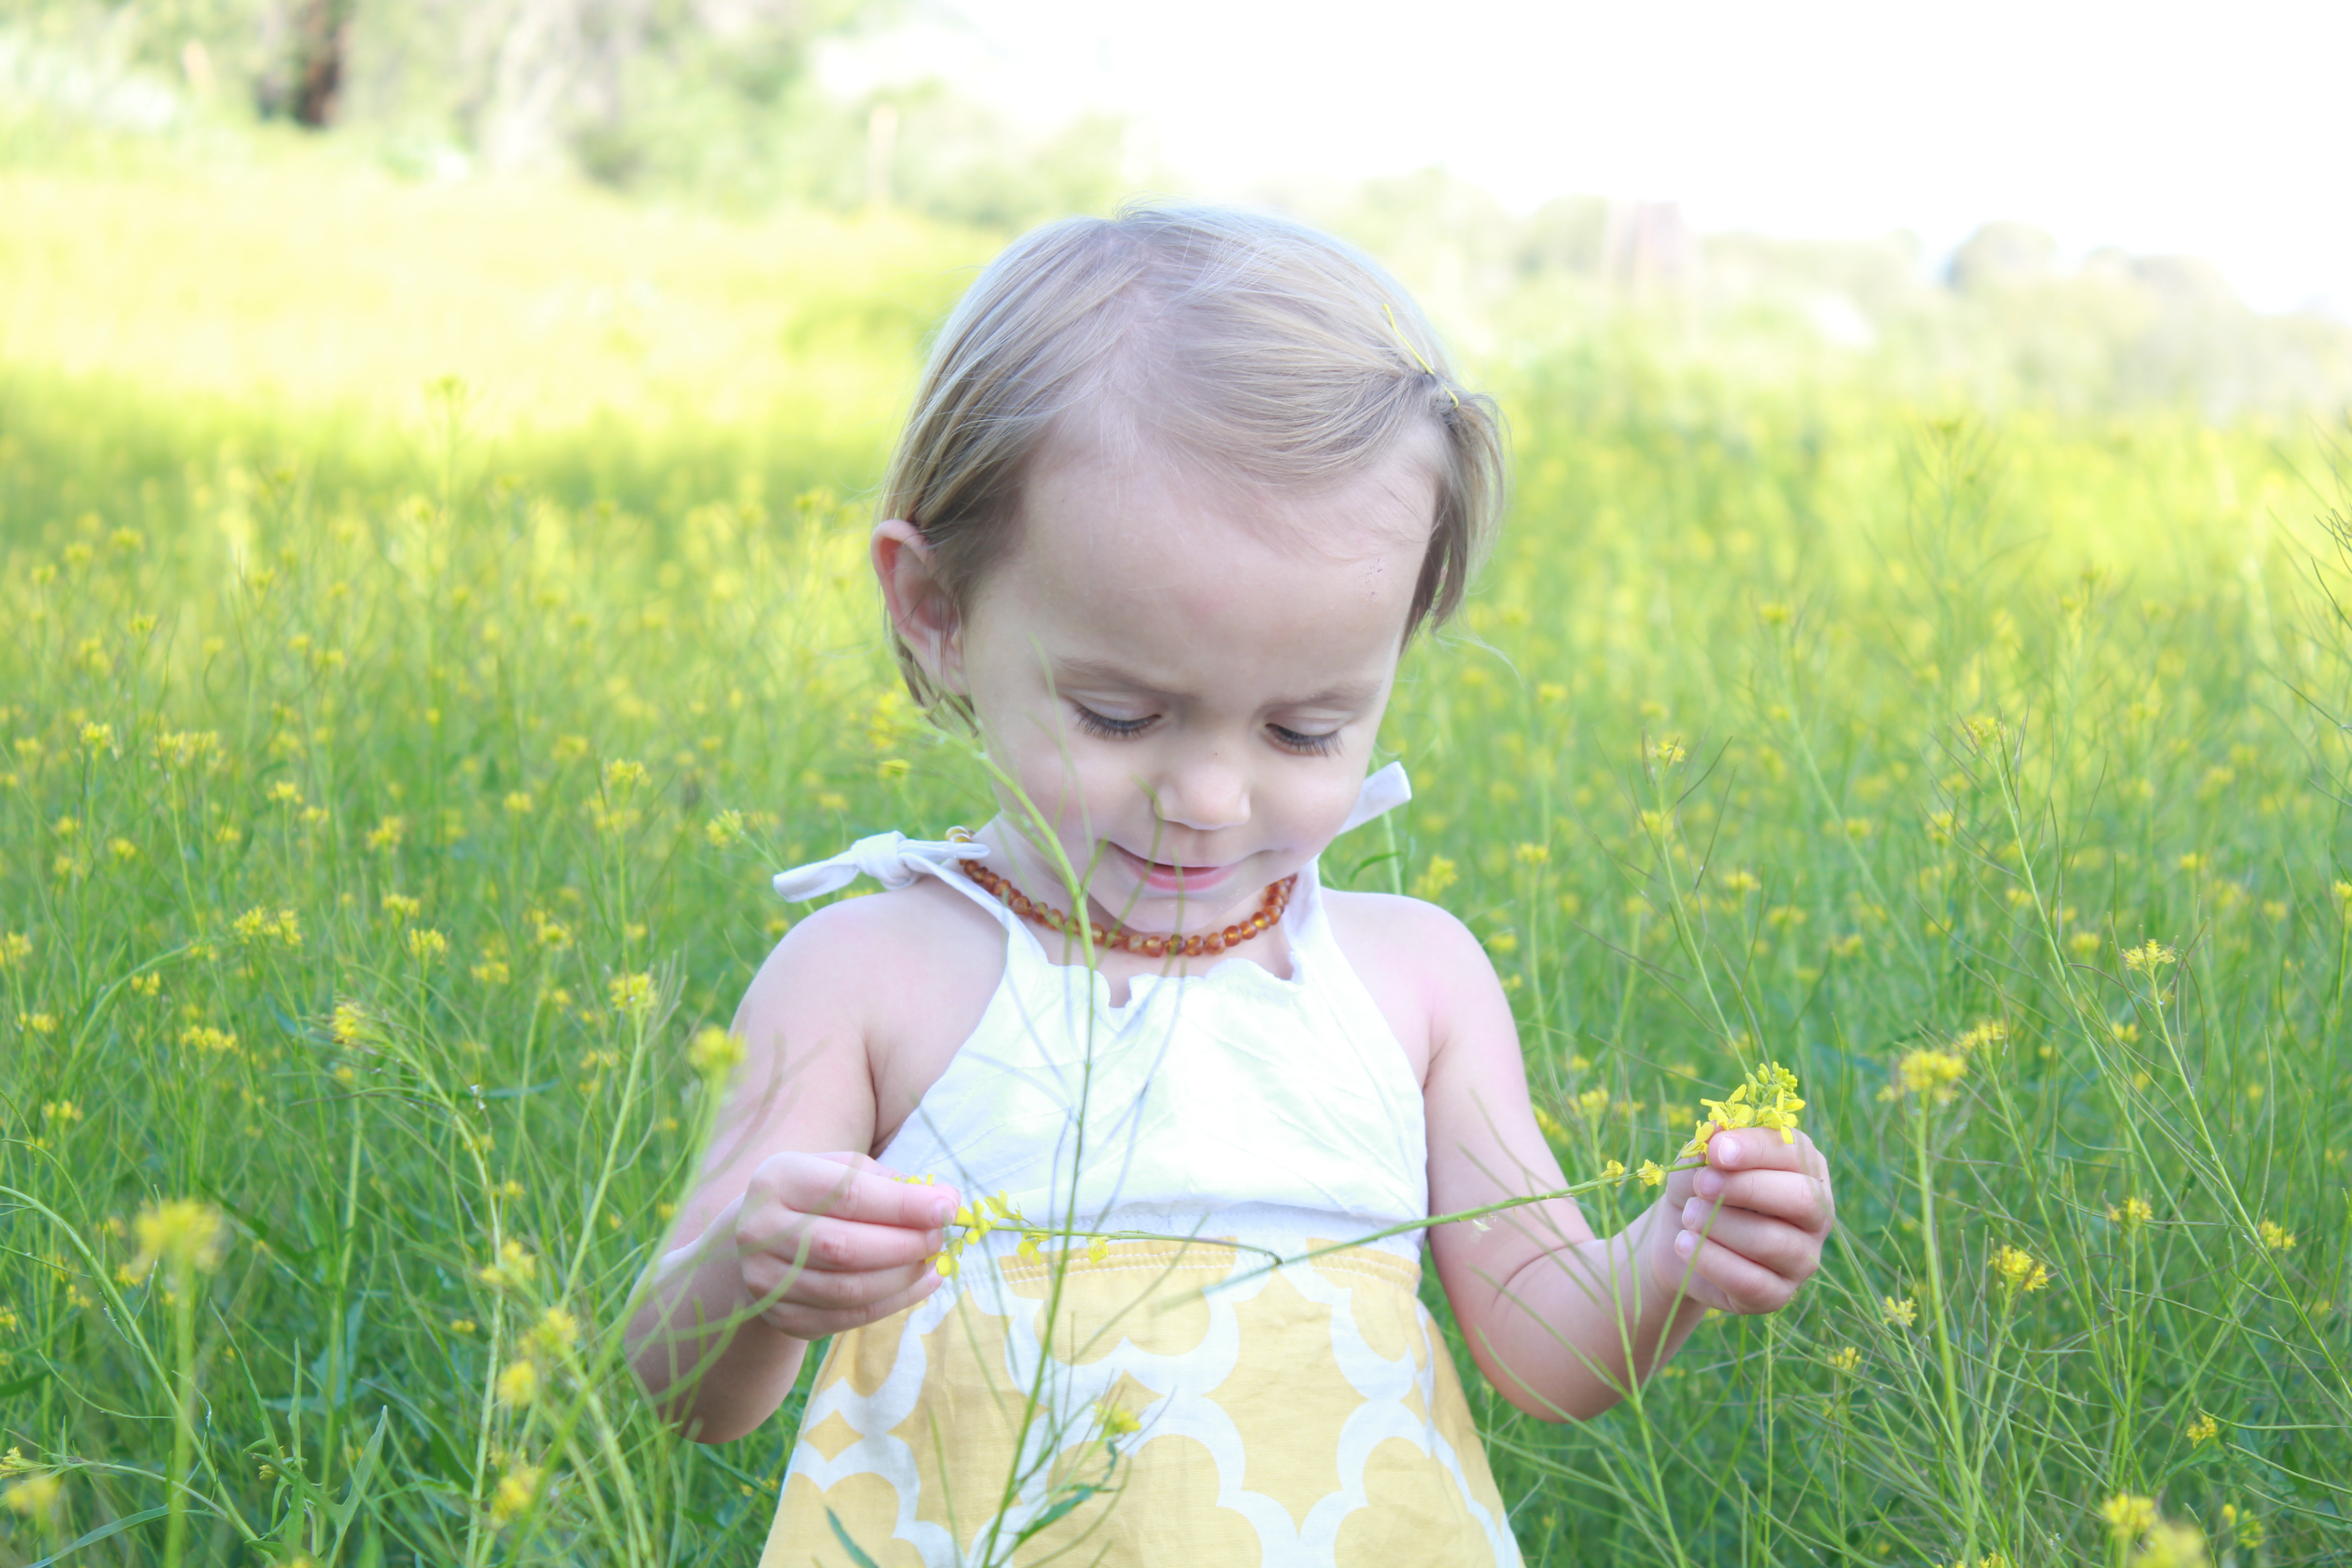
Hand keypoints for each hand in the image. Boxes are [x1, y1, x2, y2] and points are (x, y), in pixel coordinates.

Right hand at [731, 1151, 957, 1337]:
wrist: (762, 1241)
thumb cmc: (816, 1198)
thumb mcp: (842, 1171)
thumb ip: (891, 1183)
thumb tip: (947, 1200)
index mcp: (778, 1181)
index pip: (846, 1193)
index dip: (902, 1204)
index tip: (947, 1208)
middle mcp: (761, 1231)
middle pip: (844, 1247)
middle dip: (905, 1245)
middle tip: (941, 1238)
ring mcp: (767, 1281)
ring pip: (848, 1289)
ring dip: (903, 1278)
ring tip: (935, 1263)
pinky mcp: (783, 1318)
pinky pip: (847, 1318)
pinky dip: (893, 1303)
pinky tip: (920, 1285)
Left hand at [1646, 1129, 1833, 1313]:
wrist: (1679, 1238)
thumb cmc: (1699, 1188)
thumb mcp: (1700, 1160)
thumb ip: (1710, 1146)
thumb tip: (1717, 1131)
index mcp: (1804, 1168)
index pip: (1796, 1152)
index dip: (1756, 1149)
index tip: (1716, 1150)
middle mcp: (1815, 1215)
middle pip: (1802, 1199)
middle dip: (1746, 1188)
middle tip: (1702, 1184)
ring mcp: (1803, 1258)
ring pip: (1773, 1242)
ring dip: (1720, 1224)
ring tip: (1687, 1215)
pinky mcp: (1779, 1294)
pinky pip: (1752, 1282)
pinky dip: (1711, 1260)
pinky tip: (1684, 1244)